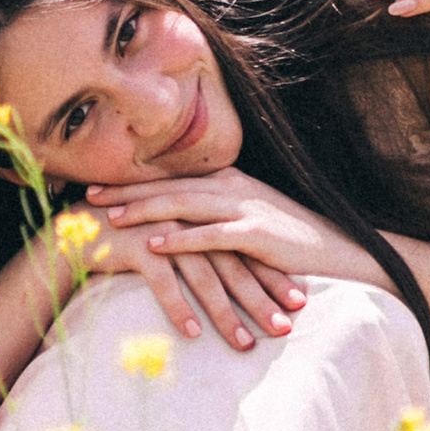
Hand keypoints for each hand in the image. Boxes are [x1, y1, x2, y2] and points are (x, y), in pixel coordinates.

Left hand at [76, 167, 383, 351]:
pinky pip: (210, 235)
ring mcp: (245, 208)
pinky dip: (179, 239)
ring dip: (144, 210)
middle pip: (169, 186)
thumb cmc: (291, 244)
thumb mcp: (249, 225)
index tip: (96, 185)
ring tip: (110, 217)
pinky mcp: (256, 234)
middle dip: (127, 191)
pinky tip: (152, 244)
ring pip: (183, 204)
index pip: (170, 179)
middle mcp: (232, 188)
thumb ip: (216, 221)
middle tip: (87, 195)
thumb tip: (179, 230)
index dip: (132, 182)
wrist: (342, 252)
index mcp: (228, 183)